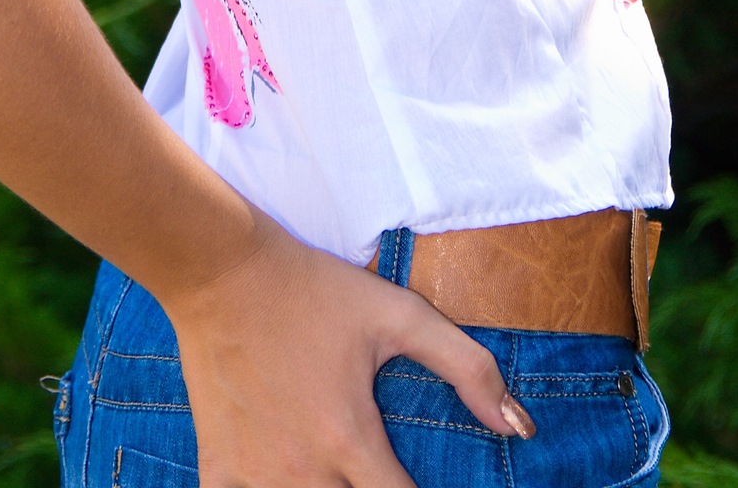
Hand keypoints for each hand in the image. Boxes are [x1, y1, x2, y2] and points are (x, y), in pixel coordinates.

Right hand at [165, 218, 534, 487]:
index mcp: (350, 440)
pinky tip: (282, 482)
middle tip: (373, 472)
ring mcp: (256, 476)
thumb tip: (519, 427)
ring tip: (338, 476)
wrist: (224, 270)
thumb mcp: (398, 314)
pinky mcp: (219, 470)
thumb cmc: (314, 289)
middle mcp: (303, 471)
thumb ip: (466, 367)